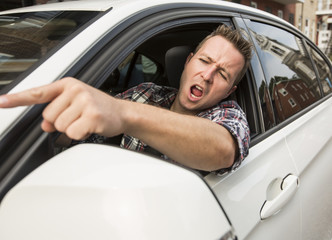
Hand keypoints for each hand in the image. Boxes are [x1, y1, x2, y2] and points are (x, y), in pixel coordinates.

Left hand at [0, 77, 123, 139]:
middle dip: (61, 122)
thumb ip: (56, 112)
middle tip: (78, 118)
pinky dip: (79, 135)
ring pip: (59, 126)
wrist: (121, 113)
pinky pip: (72, 133)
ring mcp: (84, 101)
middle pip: (48, 117)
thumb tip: (45, 126)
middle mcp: (75, 90)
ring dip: (71, 129)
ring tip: (85, 122)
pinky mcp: (92, 115)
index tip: (1, 102)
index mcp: (68, 85)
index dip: (17, 98)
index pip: (38, 92)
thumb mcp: (76, 105)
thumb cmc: (97, 108)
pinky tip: (90, 127)